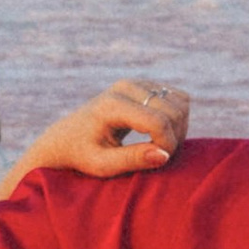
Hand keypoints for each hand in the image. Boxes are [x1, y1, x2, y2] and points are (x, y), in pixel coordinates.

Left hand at [20, 78, 190, 181]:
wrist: (66, 137)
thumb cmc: (82, 154)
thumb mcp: (102, 165)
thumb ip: (132, 160)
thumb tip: (164, 155)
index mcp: (111, 105)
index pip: (157, 122)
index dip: (166, 145)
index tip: (158, 161)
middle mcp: (126, 87)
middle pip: (173, 111)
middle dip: (175, 138)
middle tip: (160, 157)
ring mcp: (137, 83)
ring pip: (181, 102)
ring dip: (179, 128)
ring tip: (160, 147)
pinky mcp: (145, 85)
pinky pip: (179, 99)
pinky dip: (178, 119)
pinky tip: (161, 135)